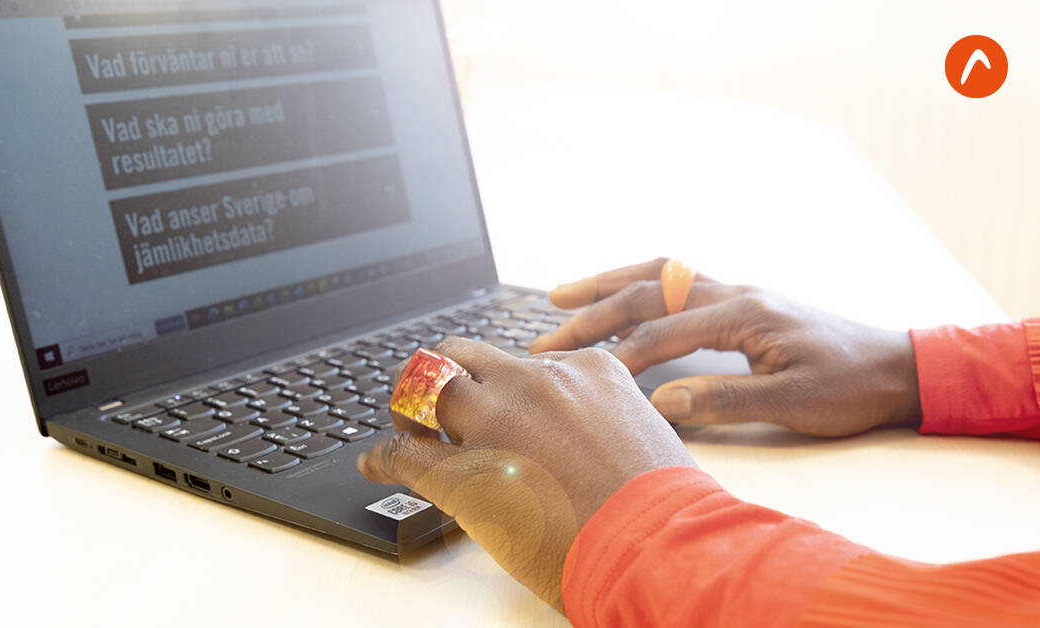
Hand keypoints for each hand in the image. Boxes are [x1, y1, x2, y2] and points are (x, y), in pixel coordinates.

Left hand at [357, 339, 692, 611]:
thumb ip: (603, 421)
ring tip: (406, 429)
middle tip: (436, 406)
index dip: (504, 389)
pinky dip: (381, 456)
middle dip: (444, 377)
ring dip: (409, 408)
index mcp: (583, 370)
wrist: (657, 548)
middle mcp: (533, 383)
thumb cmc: (664, 508)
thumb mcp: (644, 437)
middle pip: (463, 356)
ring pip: (425, 387)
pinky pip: (402, 453)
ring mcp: (494, 421)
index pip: (523, 362)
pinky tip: (374, 464)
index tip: (499, 408)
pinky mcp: (462, 471)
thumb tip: (581, 438)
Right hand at [530, 258, 922, 436]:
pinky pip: (675, 281)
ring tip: (560, 295)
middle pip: (647, 292)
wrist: (896, 367)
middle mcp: (735, 292)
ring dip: (606, 284)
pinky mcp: (739, 301)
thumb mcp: (793, 401)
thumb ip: (725, 398)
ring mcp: (736, 292)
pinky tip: (619, 297)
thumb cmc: (850, 385)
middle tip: (548, 336)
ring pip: (657, 275)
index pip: (663, 331)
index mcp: (745, 313)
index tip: (582, 376)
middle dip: (592, 313)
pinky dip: (637, 284)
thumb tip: (661, 401)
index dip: (618, 355)